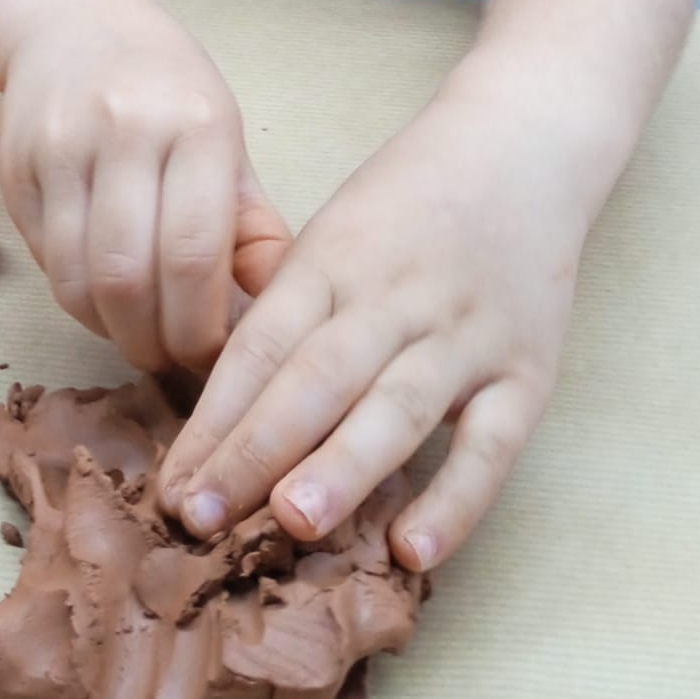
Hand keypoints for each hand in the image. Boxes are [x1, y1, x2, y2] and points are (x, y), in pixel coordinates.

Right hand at [0, 0, 291, 374]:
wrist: (71, 22)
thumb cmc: (167, 89)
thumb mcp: (227, 140)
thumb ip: (254, 229)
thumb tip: (274, 318)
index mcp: (195, 125)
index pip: (193, 256)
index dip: (201, 329)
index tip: (214, 359)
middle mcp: (123, 132)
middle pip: (128, 278)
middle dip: (153, 344)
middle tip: (172, 362)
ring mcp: (60, 149)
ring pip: (75, 281)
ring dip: (109, 330)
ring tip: (138, 336)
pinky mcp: (13, 169)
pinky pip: (44, 262)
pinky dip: (76, 298)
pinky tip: (102, 296)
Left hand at [159, 102, 586, 570]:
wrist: (523, 148)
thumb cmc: (409, 199)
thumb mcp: (334, 230)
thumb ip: (290, 308)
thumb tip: (221, 406)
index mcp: (330, 260)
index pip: (260, 346)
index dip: (213, 416)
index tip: (171, 483)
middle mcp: (392, 297)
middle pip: (314, 381)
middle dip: (253, 453)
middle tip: (201, 517)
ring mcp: (463, 335)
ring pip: (395, 410)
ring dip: (341, 470)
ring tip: (291, 527)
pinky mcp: (528, 371)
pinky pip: (491, 444)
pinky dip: (456, 500)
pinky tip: (412, 551)